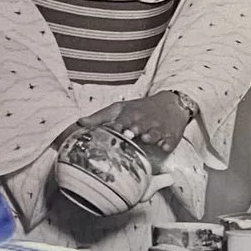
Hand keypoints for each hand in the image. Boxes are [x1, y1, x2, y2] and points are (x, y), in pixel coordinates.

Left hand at [76, 90, 193, 160]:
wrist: (170, 104)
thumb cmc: (140, 109)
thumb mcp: (120, 109)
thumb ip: (100, 118)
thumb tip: (79, 122)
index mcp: (130, 115)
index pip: (121, 121)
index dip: (116, 126)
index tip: (112, 130)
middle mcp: (144, 122)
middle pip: (138, 126)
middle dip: (133, 130)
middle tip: (129, 134)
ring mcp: (158, 129)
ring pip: (154, 133)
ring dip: (149, 136)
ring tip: (146, 138)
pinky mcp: (171, 136)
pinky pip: (169, 141)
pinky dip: (167, 143)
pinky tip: (165, 146)